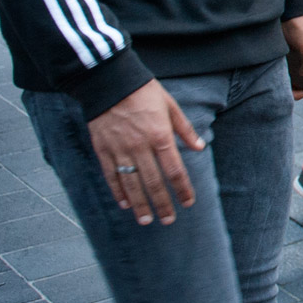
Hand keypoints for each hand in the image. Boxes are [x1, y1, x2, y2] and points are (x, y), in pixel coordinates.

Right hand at [87, 80, 202, 224]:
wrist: (110, 82)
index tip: (188, 202)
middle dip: (162, 204)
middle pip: (153, 182)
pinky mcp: (103, 149)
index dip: (182, 189)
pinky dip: (118, 191)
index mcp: (160, 136)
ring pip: (131, 183)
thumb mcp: (171, 106)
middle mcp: (140, 146)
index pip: (174, 170)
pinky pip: (111, 175)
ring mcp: (119, 149)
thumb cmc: (144, 92)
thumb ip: (184, 130)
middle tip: (168, 220)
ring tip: (146, 220)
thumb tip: (200, 148)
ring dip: (140, 204)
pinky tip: (124, 204)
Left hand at [282, 15, 302, 100]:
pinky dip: (287, 79)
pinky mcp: (290, 56)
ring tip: (286, 91)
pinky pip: (290, 72)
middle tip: (294, 95)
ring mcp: (301, 58)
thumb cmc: (300, 25)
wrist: (287, 11)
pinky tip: (281, 82)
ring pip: (301, 79)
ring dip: (295, 87)